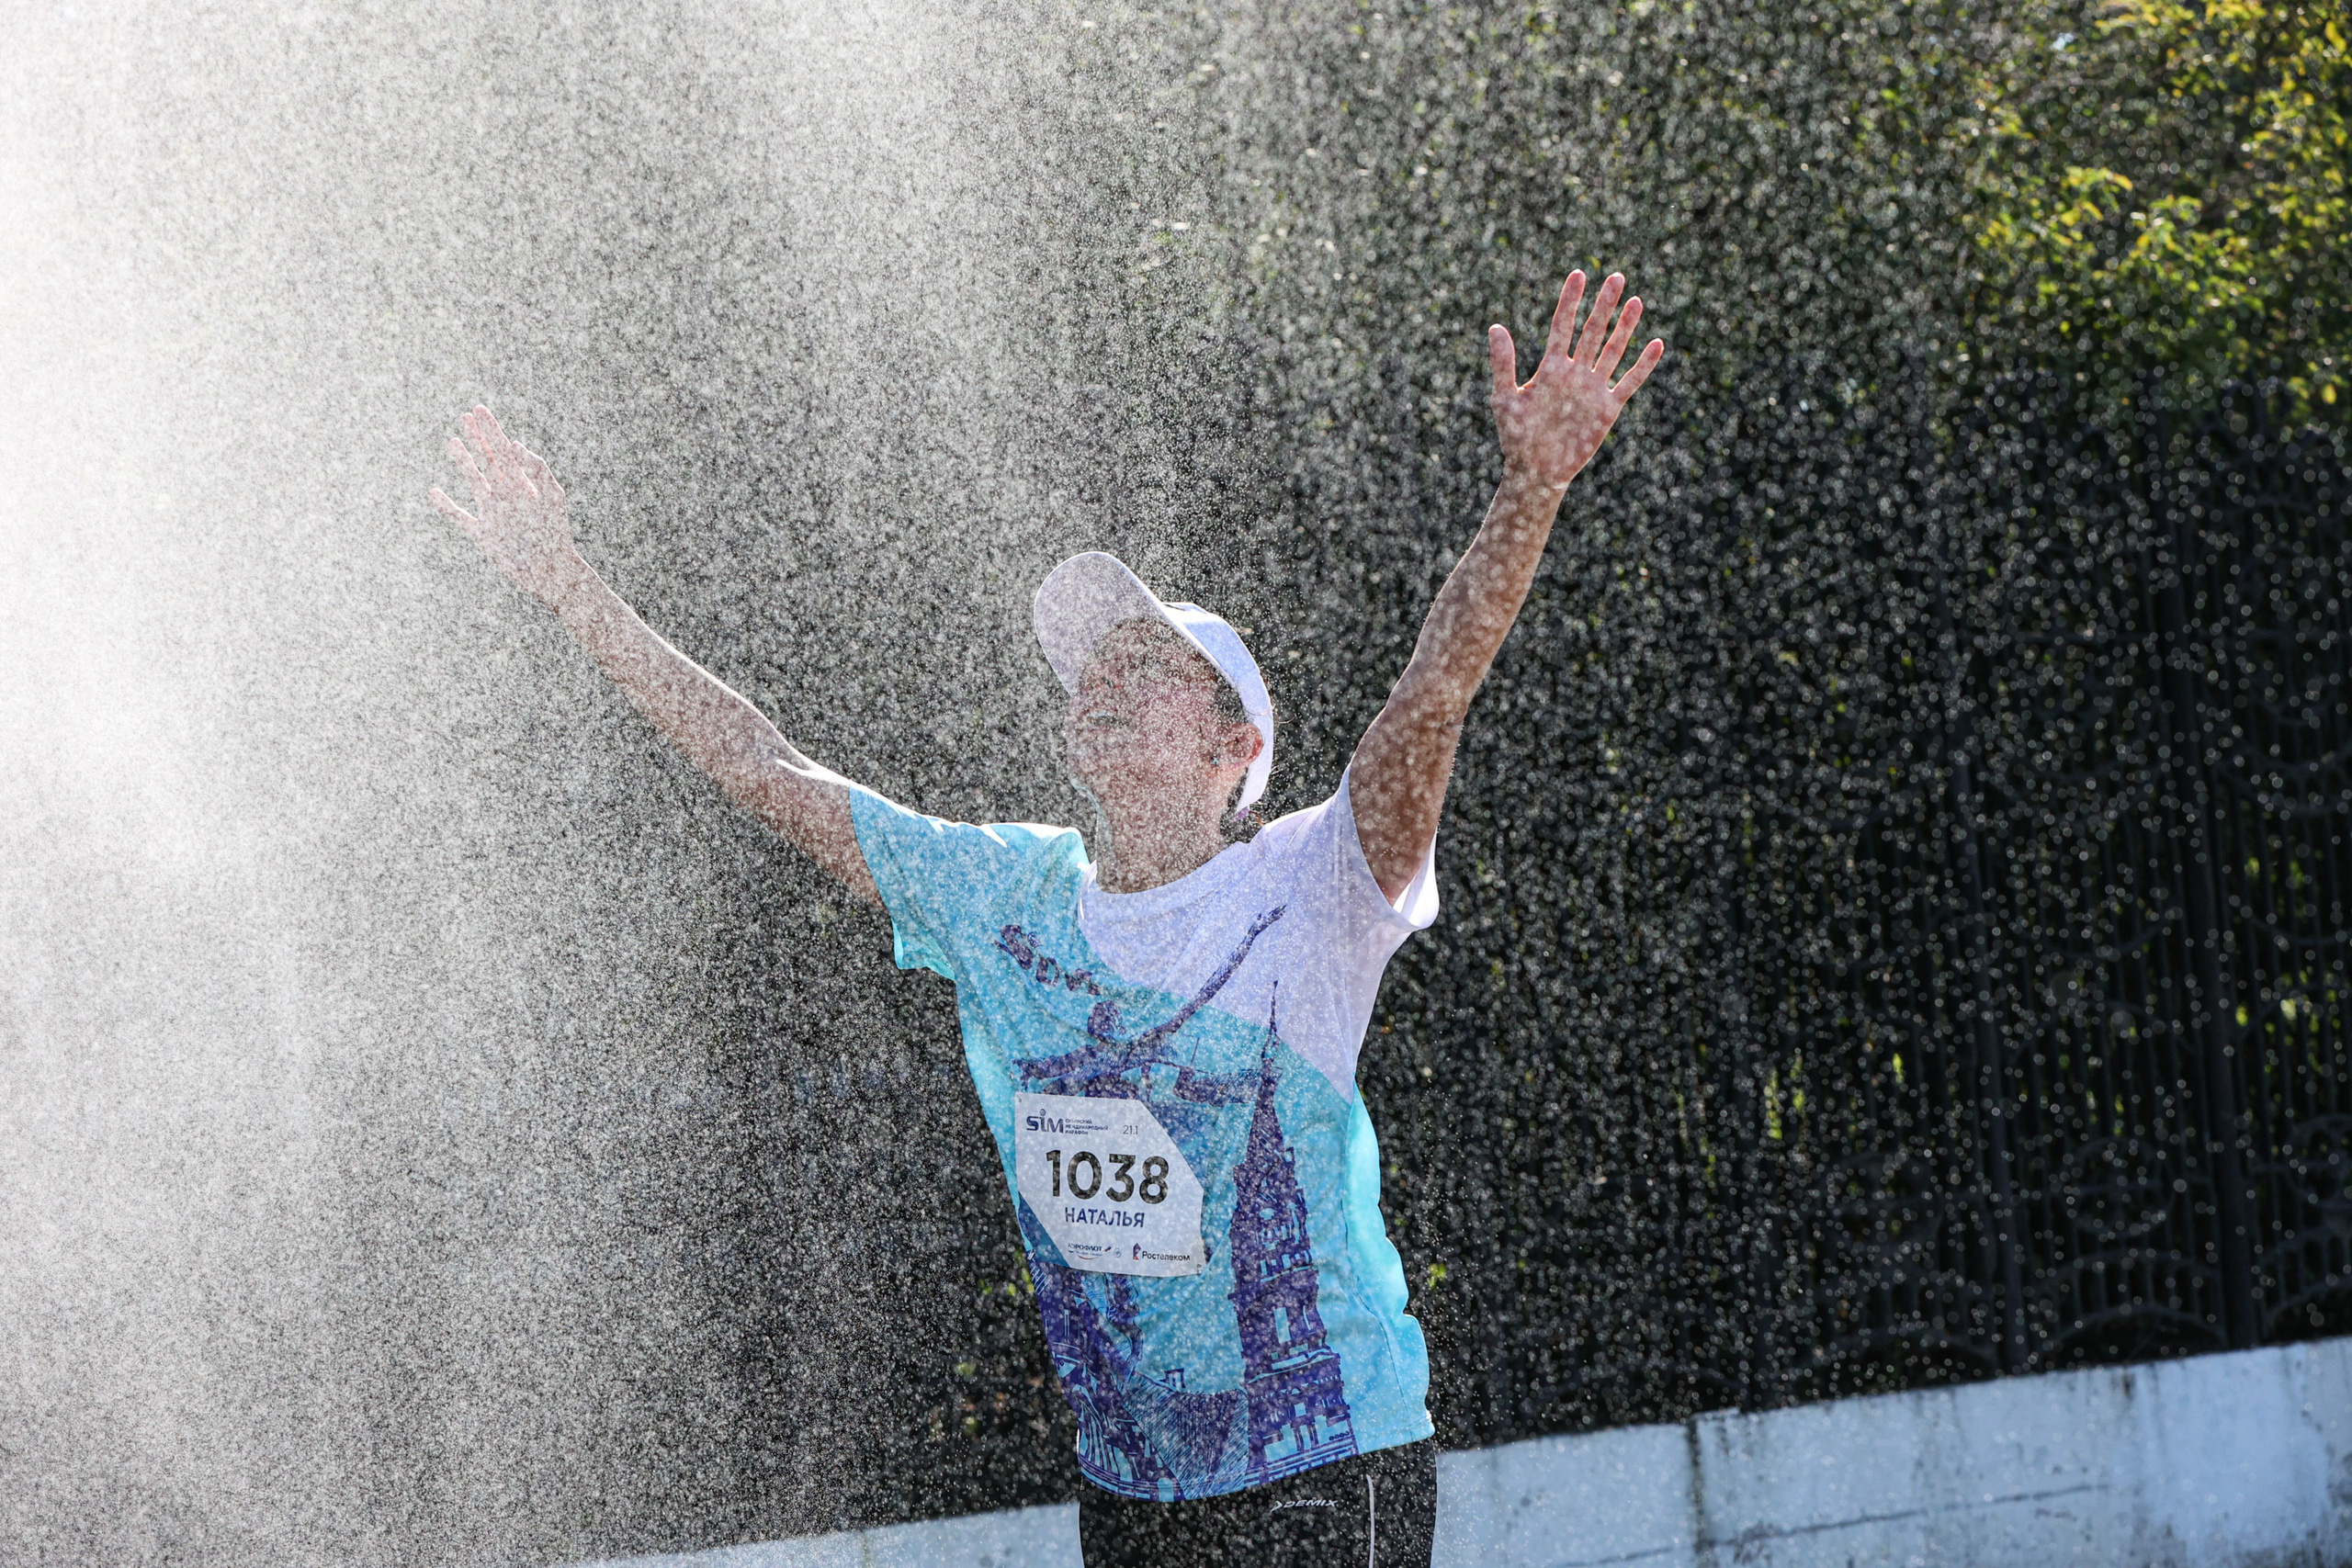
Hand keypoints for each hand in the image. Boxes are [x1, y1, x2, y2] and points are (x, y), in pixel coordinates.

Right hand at [429, 405, 584, 606]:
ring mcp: (493, 513)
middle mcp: (506, 495)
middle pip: (488, 460)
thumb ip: (537, 468)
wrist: (550, 570)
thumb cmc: (556, 534)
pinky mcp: (482, 534)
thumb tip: (514, 444)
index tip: (479, 410)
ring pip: (473, 481)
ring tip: (453, 441)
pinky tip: (433, 493)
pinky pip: (459, 517)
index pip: (503, 450)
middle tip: (465, 416)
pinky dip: (445, 506)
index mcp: (523, 485)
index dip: (491, 430)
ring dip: (463, 462)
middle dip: (477, 438)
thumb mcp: (552, 497)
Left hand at [1489, 270, 1664, 489]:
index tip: (1579, 275)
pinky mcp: (1607, 409)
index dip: (1570, 301)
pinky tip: (1656, 344)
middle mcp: (1574, 373)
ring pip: (1612, 350)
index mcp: (1550, 368)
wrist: (1537, 471)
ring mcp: (1592, 389)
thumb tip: (1495, 326)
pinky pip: (1629, 382)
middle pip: (1592, 331)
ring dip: (1625, 327)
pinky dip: (1643, 365)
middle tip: (1616, 277)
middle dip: (1604, 305)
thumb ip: (1502, 363)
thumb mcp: (1505, 398)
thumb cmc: (1516, 438)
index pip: (1562, 326)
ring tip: (1637, 300)